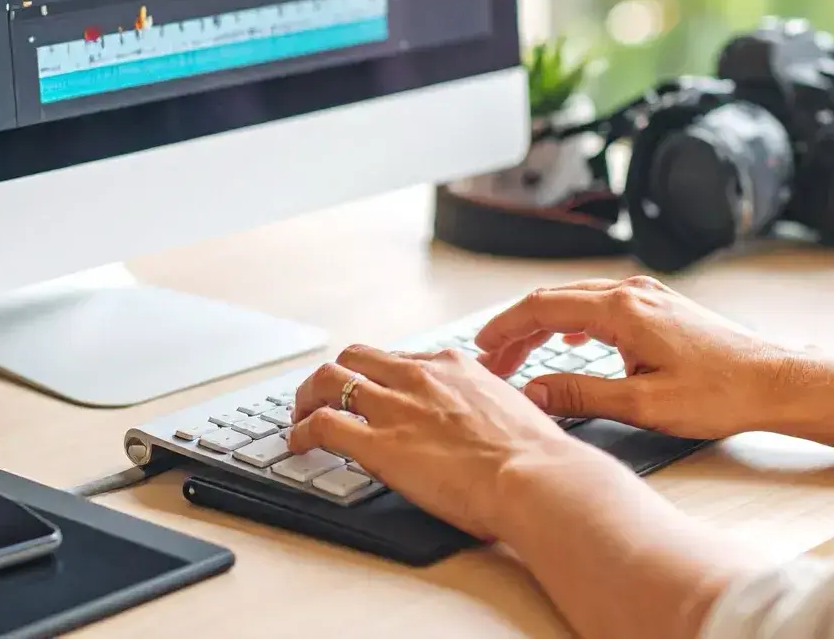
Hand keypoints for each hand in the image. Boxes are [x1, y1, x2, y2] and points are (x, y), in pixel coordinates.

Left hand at [290, 345, 600, 539]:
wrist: (532, 476)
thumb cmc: (534, 455)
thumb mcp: (512, 408)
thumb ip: (488, 404)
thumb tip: (488, 416)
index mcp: (454, 366)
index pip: (400, 358)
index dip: (380, 375)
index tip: (374, 391)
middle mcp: (419, 377)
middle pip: (356, 356)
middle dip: (336, 375)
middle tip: (325, 396)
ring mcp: (395, 407)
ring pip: (330, 379)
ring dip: (308, 396)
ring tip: (300, 415)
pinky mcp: (377, 443)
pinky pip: (322, 425)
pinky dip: (301, 431)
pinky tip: (298, 444)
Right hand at [475, 277, 792, 439]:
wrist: (775, 381)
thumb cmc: (720, 394)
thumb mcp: (643, 404)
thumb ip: (581, 394)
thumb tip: (532, 392)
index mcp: (621, 310)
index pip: (543, 307)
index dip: (504, 327)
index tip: (479, 349)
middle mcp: (632, 292)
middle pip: (555, 300)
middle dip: (518, 329)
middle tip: (493, 363)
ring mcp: (648, 295)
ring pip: (577, 300)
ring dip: (544, 325)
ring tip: (522, 355)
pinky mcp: (661, 306)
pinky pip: (601, 304)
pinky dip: (574, 321)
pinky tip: (571, 340)